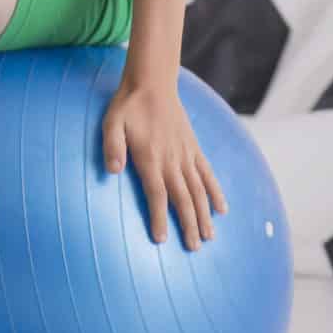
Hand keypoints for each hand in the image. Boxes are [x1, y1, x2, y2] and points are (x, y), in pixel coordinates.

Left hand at [102, 77, 225, 248]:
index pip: (157, 195)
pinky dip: (216, 192)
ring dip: (204, 215)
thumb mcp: (111, 123)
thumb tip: (111, 171)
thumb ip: (112, 147)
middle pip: (183, 199)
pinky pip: (208, 174)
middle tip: (194, 248)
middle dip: (188, 225)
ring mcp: (186, 155)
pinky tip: (222, 209)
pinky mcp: (194, 149)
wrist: (152, 84)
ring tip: (209, 237)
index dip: (160, 218)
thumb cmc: (127, 106)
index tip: (161, 239)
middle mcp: (172, 160)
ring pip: (199, 191)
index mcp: (151, 158)